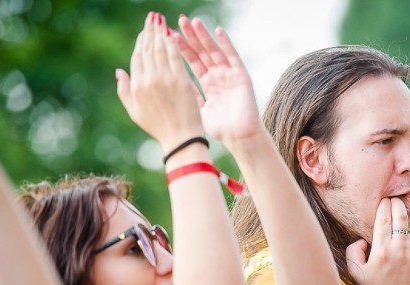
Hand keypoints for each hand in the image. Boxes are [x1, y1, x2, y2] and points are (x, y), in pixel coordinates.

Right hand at [116, 12, 203, 152]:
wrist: (181, 138)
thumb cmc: (158, 127)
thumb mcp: (134, 111)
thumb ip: (123, 90)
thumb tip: (118, 70)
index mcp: (137, 86)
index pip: (138, 57)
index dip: (141, 42)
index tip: (144, 31)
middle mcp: (149, 80)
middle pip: (148, 49)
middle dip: (150, 30)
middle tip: (152, 17)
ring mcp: (166, 79)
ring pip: (161, 49)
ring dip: (160, 32)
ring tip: (160, 20)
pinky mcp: (181, 81)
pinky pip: (175, 56)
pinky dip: (173, 43)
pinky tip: (172, 33)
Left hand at [175, 16, 261, 147]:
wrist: (240, 138)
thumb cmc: (220, 129)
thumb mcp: (198, 108)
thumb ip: (188, 92)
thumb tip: (171, 79)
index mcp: (208, 84)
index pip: (192, 61)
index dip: (181, 48)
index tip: (168, 35)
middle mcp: (218, 76)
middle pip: (202, 52)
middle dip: (190, 37)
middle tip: (179, 21)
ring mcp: (230, 75)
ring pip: (215, 51)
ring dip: (204, 36)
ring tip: (193, 22)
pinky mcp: (242, 76)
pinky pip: (233, 57)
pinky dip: (226, 44)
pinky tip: (218, 31)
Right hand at [346, 198, 409, 284]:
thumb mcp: (356, 273)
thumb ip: (353, 251)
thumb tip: (362, 238)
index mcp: (380, 251)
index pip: (383, 218)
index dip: (383, 205)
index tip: (383, 199)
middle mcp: (398, 249)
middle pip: (399, 216)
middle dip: (397, 203)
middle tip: (394, 197)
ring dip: (407, 213)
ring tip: (403, 206)